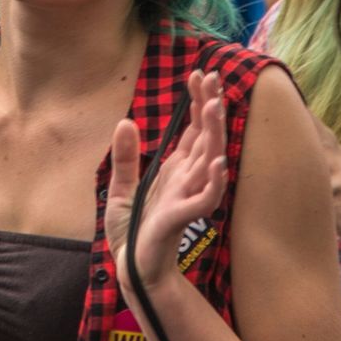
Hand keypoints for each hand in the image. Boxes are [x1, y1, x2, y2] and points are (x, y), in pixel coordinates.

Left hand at [106, 70, 227, 295]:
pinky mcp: (183, 217)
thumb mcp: (122, 188)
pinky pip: (206, 198)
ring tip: (216, 105)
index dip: (198, 102)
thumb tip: (126, 121)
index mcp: (176, 169)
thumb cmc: (133, 232)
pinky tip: (219, 162)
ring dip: (215, 134)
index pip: (193, 129)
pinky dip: (215, 181)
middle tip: (213, 76)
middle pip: (206, 136)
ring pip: (209, 159)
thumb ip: (126, 157)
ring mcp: (188, 196)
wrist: (131, 268)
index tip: (199, 73)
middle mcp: (187, 178)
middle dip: (210, 107)